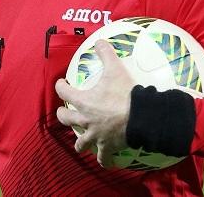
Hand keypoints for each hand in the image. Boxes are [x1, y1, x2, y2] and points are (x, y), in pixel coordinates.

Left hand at [55, 40, 134, 167]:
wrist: (142, 118)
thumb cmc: (125, 94)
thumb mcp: (115, 69)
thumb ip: (105, 54)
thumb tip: (99, 40)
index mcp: (83, 101)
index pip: (63, 92)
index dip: (60, 86)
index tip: (61, 83)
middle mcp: (85, 120)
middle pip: (65, 119)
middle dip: (63, 115)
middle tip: (64, 113)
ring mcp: (96, 135)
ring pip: (81, 143)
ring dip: (80, 142)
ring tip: (81, 143)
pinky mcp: (108, 147)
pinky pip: (104, 158)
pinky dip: (104, 160)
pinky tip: (105, 162)